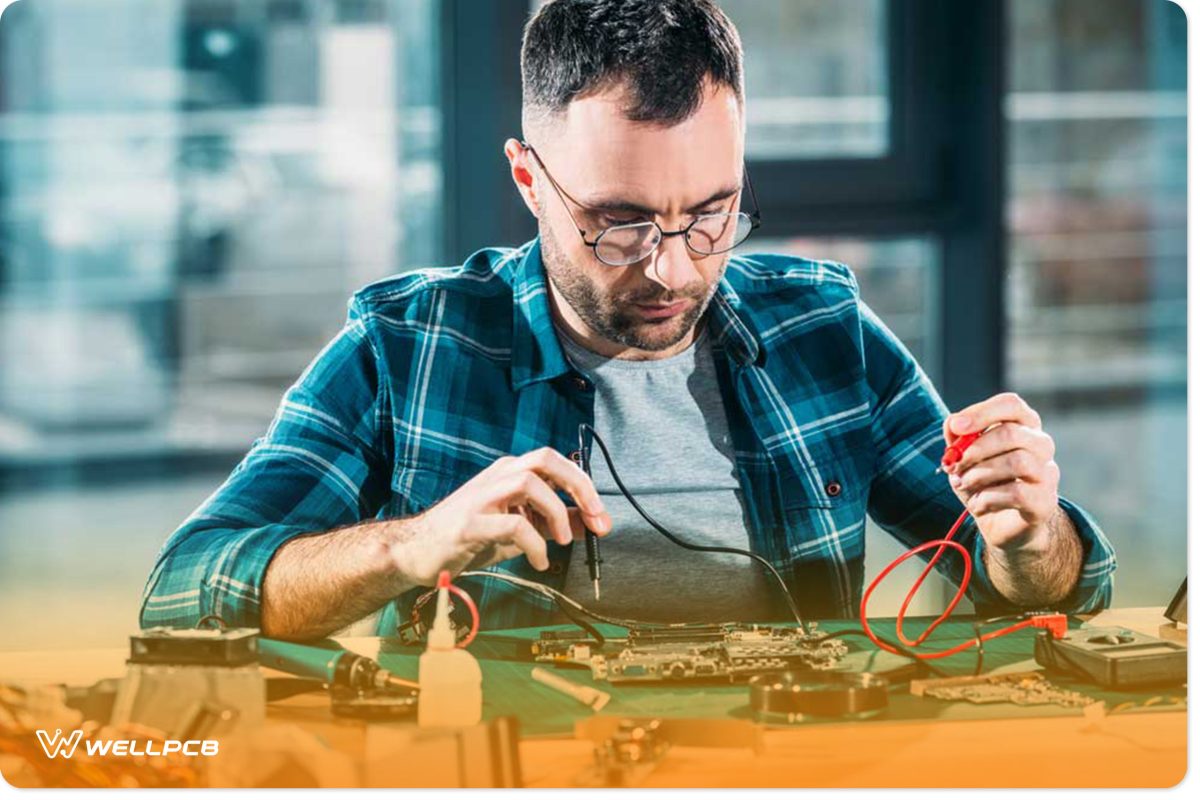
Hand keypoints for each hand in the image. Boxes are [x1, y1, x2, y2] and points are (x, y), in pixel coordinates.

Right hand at [392, 447, 611, 585]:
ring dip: (555, 513)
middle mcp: (495, 477)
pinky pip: (513, 525)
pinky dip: (535, 545)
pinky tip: (539, 561)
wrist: (416, 552)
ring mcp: (481, 498)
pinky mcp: (469, 523)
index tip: (601, 514)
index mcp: (508, 473)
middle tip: (593, 515)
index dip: (583, 484)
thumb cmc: (468, 537)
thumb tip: (592, 523)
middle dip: (578, 485)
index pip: (554, 462)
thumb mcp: (520, 528)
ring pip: (529, 484)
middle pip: (544, 459)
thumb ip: (554, 523)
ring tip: (561, 542)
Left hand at [942, 392, 1059, 549]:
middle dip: (974, 450)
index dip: (982, 412)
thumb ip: (958, 439)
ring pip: (1017, 462)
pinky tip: (978, 505)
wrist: (1002, 526)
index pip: (1011, 405)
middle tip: (954, 467)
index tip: (956, 426)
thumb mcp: (964, 459)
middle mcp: (1041, 445)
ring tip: (965, 485)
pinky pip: (1018, 493)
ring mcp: (1047, 473)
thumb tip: (953, 424)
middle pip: (1011, 433)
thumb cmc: (985, 484)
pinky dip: (988, 499)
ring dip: (980, 475)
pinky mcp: (1046, 501)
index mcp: (1022, 426)